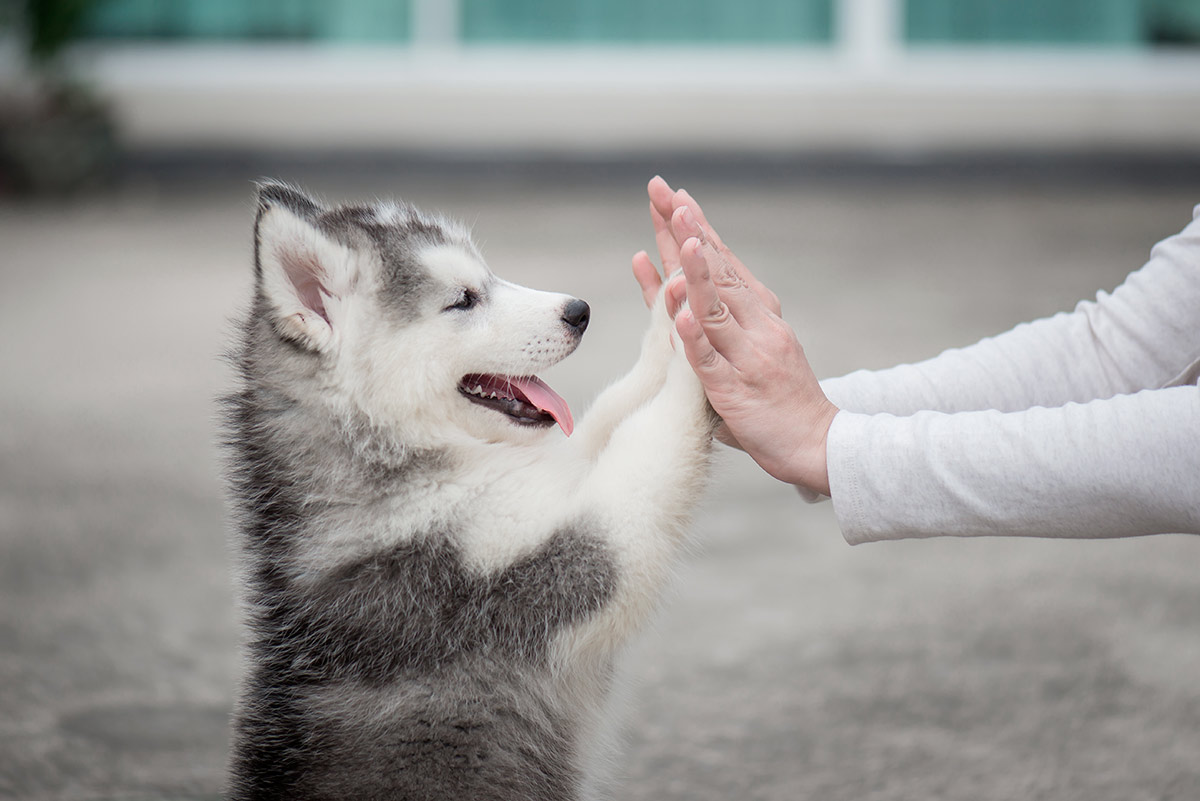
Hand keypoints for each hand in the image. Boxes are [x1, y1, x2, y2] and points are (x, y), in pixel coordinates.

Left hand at [633, 178, 837, 494]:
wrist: (820, 443)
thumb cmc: (780, 398)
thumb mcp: (752, 349)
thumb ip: (719, 323)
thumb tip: (685, 292)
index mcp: (759, 314)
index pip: (723, 263)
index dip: (698, 229)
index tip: (675, 196)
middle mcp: (756, 326)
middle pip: (716, 272)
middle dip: (688, 231)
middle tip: (667, 194)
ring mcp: (747, 357)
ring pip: (715, 308)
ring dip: (695, 271)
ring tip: (679, 237)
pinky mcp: (735, 390)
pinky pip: (710, 361)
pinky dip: (694, 338)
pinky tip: (680, 315)